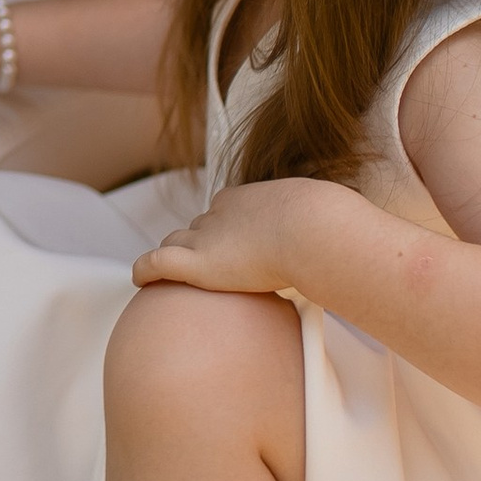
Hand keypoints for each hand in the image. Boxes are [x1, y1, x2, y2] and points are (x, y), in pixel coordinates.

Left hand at [129, 177, 324, 303]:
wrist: (311, 230)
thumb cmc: (324, 228)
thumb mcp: (320, 221)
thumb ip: (317, 231)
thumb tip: (340, 240)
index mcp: (245, 199)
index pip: (223, 210)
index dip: (223, 228)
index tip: (231, 243)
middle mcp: (219, 214)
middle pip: (198, 226)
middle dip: (198, 241)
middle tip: (204, 262)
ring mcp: (205, 237)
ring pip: (176, 241)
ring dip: (174, 254)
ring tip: (170, 273)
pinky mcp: (195, 262)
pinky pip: (157, 263)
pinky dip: (145, 270)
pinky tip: (139, 281)